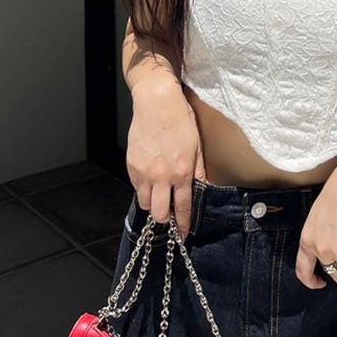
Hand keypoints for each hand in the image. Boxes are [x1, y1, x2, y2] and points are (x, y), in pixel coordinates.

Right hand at [126, 77, 207, 239]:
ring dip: (153, 204)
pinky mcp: (131, 165)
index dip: (184, 225)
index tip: (184, 234)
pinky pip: (136, 187)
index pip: (183, 209)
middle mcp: (161, 176)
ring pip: (145, 203)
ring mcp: (144, 171)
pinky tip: (151, 181)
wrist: (157, 102)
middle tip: (171, 215)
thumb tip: (205, 188)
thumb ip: (200, 171)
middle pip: (160, 214)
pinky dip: (143, 189)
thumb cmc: (181, 120)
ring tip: (160, 196)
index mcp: (182, 173)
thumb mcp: (197, 146)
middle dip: (166, 219)